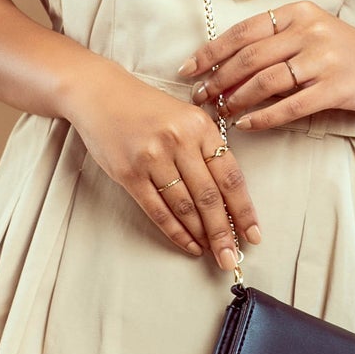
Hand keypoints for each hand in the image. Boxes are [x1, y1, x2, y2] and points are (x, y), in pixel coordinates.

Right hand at [65, 63, 261, 268]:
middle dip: (224, 233)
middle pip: (209, 197)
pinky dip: (175, 232)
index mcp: (200, 127)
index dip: (244, 210)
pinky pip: (157, 210)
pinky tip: (188, 244)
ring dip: (201, 235)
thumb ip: (207, 148)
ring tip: (213, 253)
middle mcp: (179, 141)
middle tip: (232, 259)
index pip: (230, 176)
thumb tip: (230, 196)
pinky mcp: (129, 173)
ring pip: (185, 207)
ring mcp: (153, 158)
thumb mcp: (186, 116)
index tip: (253, 235)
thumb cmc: (148, 108)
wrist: (101, 94)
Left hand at [176, 1, 354, 132]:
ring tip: (220, 111)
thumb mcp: (311, 34)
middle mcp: (309, 32)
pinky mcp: (335, 88)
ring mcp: (324, 60)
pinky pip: (290, 106)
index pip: (243, 31)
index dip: (211, 52)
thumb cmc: (344, 52)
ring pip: (266, 82)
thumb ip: (275, 43)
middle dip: (217, 79)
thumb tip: (224, 66)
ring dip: (236, 99)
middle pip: (249, 57)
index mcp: (298, 13)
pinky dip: (264, 117)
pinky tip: (246, 124)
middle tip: (199, 97)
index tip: (188, 69)